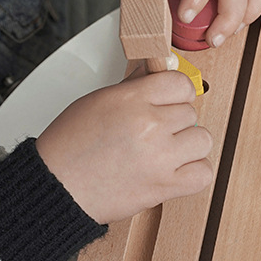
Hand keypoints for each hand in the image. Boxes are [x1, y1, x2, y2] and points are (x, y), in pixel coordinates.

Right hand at [35, 72, 212, 223]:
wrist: (57, 188)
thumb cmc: (69, 147)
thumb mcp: (97, 101)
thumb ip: (134, 87)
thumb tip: (157, 72)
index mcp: (131, 100)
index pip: (180, 83)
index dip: (176, 93)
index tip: (170, 101)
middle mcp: (149, 126)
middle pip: (190, 113)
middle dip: (175, 121)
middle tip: (156, 132)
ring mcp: (159, 157)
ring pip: (202, 140)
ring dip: (188, 145)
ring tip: (168, 151)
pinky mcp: (164, 186)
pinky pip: (203, 173)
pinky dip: (194, 172)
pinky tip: (178, 169)